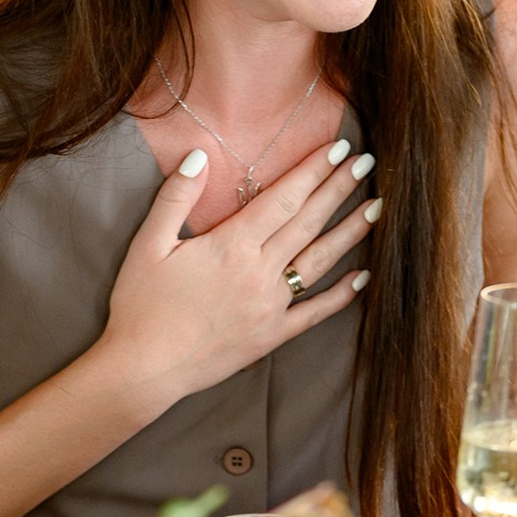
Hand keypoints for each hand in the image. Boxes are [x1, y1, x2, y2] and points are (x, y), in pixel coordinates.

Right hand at [91, 141, 378, 408]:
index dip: (312, 170)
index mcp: (232, 245)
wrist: (144, 369)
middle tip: (367, 162)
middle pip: (308, 222)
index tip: (336, 147)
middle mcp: (260, 272)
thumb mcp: (149, 243)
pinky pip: (314, 313)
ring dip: (349, 232)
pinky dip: (341, 295)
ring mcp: (271, 306)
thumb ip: (176, 196)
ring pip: (319, 261)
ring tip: (376, 208)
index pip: (283, 198)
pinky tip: (362, 277)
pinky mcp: (271, 335)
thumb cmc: (140, 305)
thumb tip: (198, 155)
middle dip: (339, 188)